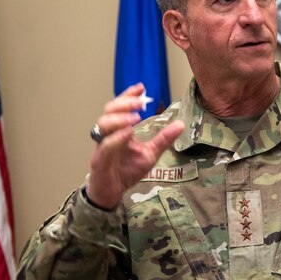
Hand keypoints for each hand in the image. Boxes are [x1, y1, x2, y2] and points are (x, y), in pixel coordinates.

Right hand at [87, 83, 183, 208]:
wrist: (113, 191)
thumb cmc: (127, 170)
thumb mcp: (150, 153)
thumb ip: (163, 139)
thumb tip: (181, 124)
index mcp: (119, 129)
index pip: (120, 106)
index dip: (128, 95)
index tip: (142, 87)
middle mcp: (108, 133)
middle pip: (109, 110)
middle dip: (125, 103)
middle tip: (141, 103)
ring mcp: (102, 145)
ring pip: (103, 124)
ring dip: (119, 118)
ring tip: (136, 117)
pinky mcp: (99, 159)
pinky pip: (105, 145)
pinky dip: (116, 137)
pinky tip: (128, 133)